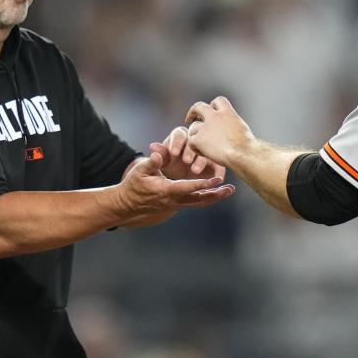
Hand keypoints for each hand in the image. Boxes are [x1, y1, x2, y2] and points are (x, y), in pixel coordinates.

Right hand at [116, 150, 234, 215]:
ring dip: (214, 197)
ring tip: (228, 191)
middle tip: (229, 189)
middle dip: (215, 194)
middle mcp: (174, 200)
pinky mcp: (177, 205)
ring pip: (199, 202)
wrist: (128, 203)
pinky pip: (195, 202)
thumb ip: (151, 162)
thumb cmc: (134, 184)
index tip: (215, 180)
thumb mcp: (140, 171)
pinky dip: (207, 198)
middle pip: (198, 199)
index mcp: (166, 191)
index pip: (187, 188)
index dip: (202, 184)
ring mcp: (176, 204)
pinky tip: (216, 193)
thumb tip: (158, 153)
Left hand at [149, 126, 224, 180]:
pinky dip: (218, 171)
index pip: (179, 134)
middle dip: (190, 150)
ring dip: (201, 160)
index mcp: (179, 137)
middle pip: (195, 140)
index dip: (176, 142)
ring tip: (195, 170)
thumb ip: (160, 155)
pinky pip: (219, 165)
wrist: (177, 181)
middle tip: (185, 161)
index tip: (173, 152)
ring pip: (206, 151)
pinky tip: (214, 178)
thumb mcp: (162, 162)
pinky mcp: (215, 163)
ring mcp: (206, 151)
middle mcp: (194, 141)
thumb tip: (153, 147)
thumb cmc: (169, 167)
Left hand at [185, 96, 255, 166]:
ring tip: (203, 147)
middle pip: (199, 106)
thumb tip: (233, 131)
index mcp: (228, 113)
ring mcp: (205, 127)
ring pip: (193, 129)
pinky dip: (195, 148)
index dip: (212, 105)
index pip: (218, 101)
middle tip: (189, 118)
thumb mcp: (243, 129)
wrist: (242, 153)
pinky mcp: (198, 139)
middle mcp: (215, 117)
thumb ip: (233, 125)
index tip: (210, 110)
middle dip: (193, 111)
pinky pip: (191, 142)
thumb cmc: (248, 146)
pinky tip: (203, 154)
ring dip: (196, 136)